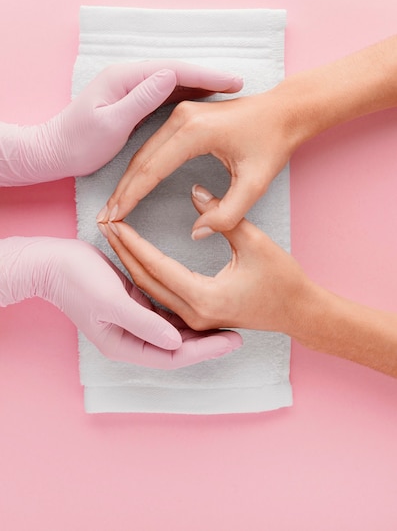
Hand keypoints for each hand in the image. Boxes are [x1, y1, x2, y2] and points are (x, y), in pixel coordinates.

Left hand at [0, 60, 242, 185]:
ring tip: (229, 91)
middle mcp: (130, 77)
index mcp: (126, 77)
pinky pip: (166, 94)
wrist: (56, 151)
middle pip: (177, 72)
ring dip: (201, 85)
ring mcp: (132, 88)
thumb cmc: (80, 142)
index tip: (232, 81)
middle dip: (209, 77)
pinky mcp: (133, 101)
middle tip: (239, 84)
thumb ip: (140, 99)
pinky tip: (203, 100)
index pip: (174, 70)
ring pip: (174, 82)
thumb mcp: (111, 122)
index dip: (205, 74)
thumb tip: (169, 75)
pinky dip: (187, 95)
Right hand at [0, 237, 241, 367]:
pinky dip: (185, 312)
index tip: (233, 341)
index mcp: (126, 345)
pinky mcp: (135, 303)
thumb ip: (144, 324)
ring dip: (199, 329)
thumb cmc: (78, 282)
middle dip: (207, 342)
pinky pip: (166, 313)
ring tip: (228, 323)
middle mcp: (132, 338)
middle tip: (239, 335)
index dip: (205, 350)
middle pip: (177, 347)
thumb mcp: (111, 303)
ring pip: (174, 331)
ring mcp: (134, 321)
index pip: (174, 355)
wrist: (54, 262)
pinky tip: (204, 307)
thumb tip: (177, 343)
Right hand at [100, 88, 295, 235]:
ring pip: (143, 152)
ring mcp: (180, 114)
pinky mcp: (183, 116)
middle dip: (122, 191)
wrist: (285, 111)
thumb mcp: (255, 184)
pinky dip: (141, 167)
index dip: (131, 197)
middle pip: (140, 160)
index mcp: (194, 132)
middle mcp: (181, 118)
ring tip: (114, 207)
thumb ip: (228, 213)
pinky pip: (154, 145)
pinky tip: (133, 185)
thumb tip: (197, 233)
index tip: (114, 220)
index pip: (151, 170)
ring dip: (128, 180)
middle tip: (105, 220)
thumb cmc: (272, 144)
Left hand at [101, 185, 311, 335]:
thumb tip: (194, 190)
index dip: (133, 241)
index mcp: (204, 297)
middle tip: (105, 224)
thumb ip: (222, 216)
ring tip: (114, 237)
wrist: (299, 311)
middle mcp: (192, 314)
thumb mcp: (255, 242)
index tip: (114, 220)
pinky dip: (145, 275)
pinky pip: (161, 296)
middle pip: (145, 281)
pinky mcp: (196, 317)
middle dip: (123, 252)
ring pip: (150, 291)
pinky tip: (135, 257)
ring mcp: (193, 320)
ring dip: (131, 263)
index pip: (156, 265)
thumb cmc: (283, 280)